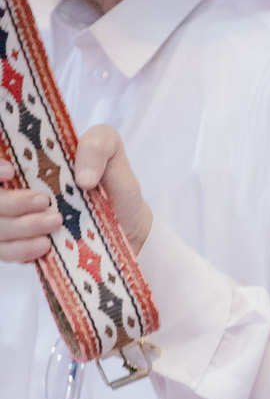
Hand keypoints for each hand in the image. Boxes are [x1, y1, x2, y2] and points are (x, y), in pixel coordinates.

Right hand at [0, 124, 150, 265]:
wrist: (128, 228)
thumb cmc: (112, 183)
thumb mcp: (110, 152)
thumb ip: (96, 146)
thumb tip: (82, 178)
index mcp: (26, 160)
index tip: (11, 172)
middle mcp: (13, 189)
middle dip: (11, 201)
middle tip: (45, 202)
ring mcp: (14, 219)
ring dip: (19, 226)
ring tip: (56, 223)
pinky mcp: (21, 247)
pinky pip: (4, 252)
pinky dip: (20, 250)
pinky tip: (45, 245)